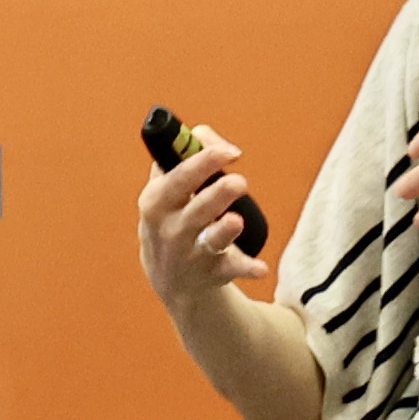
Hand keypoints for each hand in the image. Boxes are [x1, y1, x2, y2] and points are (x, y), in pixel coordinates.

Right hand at [133, 131, 270, 310]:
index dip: (203, 162)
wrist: (170, 278)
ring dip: (224, 232)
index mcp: (157, 202)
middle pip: (195, 209)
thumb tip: (216, 140)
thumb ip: (186, 154)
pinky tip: (261, 269)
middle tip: (239, 182)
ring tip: (236, 220)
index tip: (230, 151)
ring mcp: (192, 254)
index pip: (178, 178)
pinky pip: (232, 270)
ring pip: (211, 240)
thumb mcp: (165, 188)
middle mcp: (172, 229)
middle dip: (216, 194)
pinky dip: (247, 269)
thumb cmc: (172, 217)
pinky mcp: (213, 273)